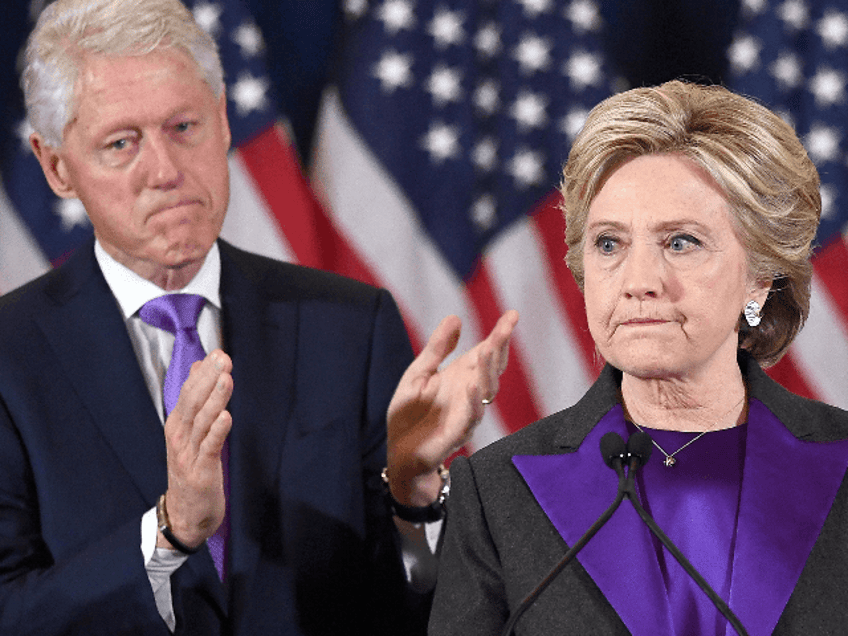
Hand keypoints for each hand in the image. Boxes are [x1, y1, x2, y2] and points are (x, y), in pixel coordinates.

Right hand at [158, 350, 232, 549]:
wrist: (185, 515)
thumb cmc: (191, 471)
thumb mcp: (190, 435)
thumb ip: (195, 404)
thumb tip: (200, 369)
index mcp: (177, 426)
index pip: (188, 392)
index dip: (202, 373)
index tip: (217, 353)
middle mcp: (180, 437)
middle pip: (193, 402)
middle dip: (209, 379)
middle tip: (223, 358)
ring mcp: (189, 454)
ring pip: (202, 421)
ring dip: (215, 399)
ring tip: (226, 379)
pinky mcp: (201, 471)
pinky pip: (210, 447)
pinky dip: (217, 431)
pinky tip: (226, 416)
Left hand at [386, 310, 517, 505]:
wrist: (398, 453)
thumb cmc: (409, 413)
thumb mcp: (419, 373)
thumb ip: (437, 348)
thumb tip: (456, 318)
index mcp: (460, 375)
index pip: (485, 351)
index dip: (500, 334)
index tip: (512, 314)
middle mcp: (469, 392)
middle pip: (492, 367)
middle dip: (499, 347)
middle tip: (505, 328)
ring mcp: (466, 413)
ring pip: (486, 390)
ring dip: (487, 370)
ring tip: (487, 350)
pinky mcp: (457, 433)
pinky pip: (471, 417)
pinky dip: (474, 402)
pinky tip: (472, 387)